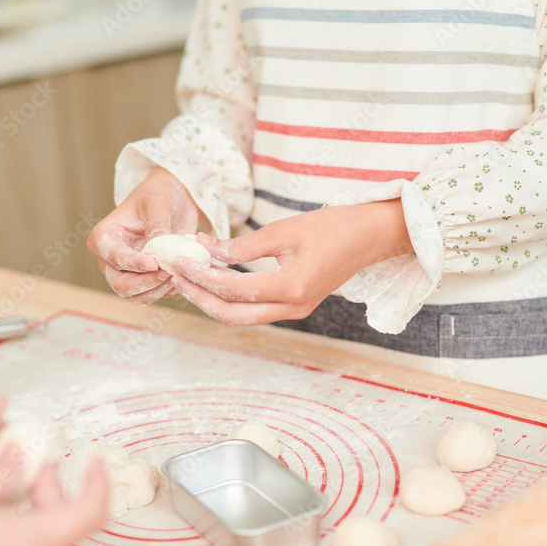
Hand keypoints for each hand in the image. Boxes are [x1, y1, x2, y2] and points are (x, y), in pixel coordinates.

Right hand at [0, 453, 107, 545]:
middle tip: (34, 476)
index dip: (99, 483)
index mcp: (33, 545)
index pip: (91, 514)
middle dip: (59, 502)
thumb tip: (22, 460)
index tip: (94, 464)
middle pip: (71, 540)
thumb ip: (5, 471)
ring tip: (10, 502)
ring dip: (42, 531)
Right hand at [88, 167, 201, 304]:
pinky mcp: (146, 278)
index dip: (134, 264)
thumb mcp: (158, 203)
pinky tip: (181, 275)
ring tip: (177, 275)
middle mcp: (111, 258)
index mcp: (105, 237)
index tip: (154, 264)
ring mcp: (129, 271)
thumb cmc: (161, 194)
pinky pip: (154, 294)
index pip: (114, 257)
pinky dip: (167, 290)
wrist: (177, 199)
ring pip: (136, 295)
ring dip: (157, 290)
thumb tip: (157, 249)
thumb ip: (156, 226)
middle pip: (120, 284)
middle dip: (144, 283)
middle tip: (167, 273)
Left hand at [170, 201, 412, 325]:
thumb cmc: (332, 227)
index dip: (202, 276)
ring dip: (213, 302)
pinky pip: (255, 311)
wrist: (369, 237)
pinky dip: (231, 300)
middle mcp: (293, 307)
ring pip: (243, 318)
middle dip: (200, 298)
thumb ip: (243, 245)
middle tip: (178, 277)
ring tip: (190, 280)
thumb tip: (205, 248)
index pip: (233, 289)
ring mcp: (295, 311)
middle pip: (233, 315)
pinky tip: (215, 282)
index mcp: (291, 287)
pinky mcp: (295, 306)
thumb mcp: (283, 230)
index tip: (181, 261)